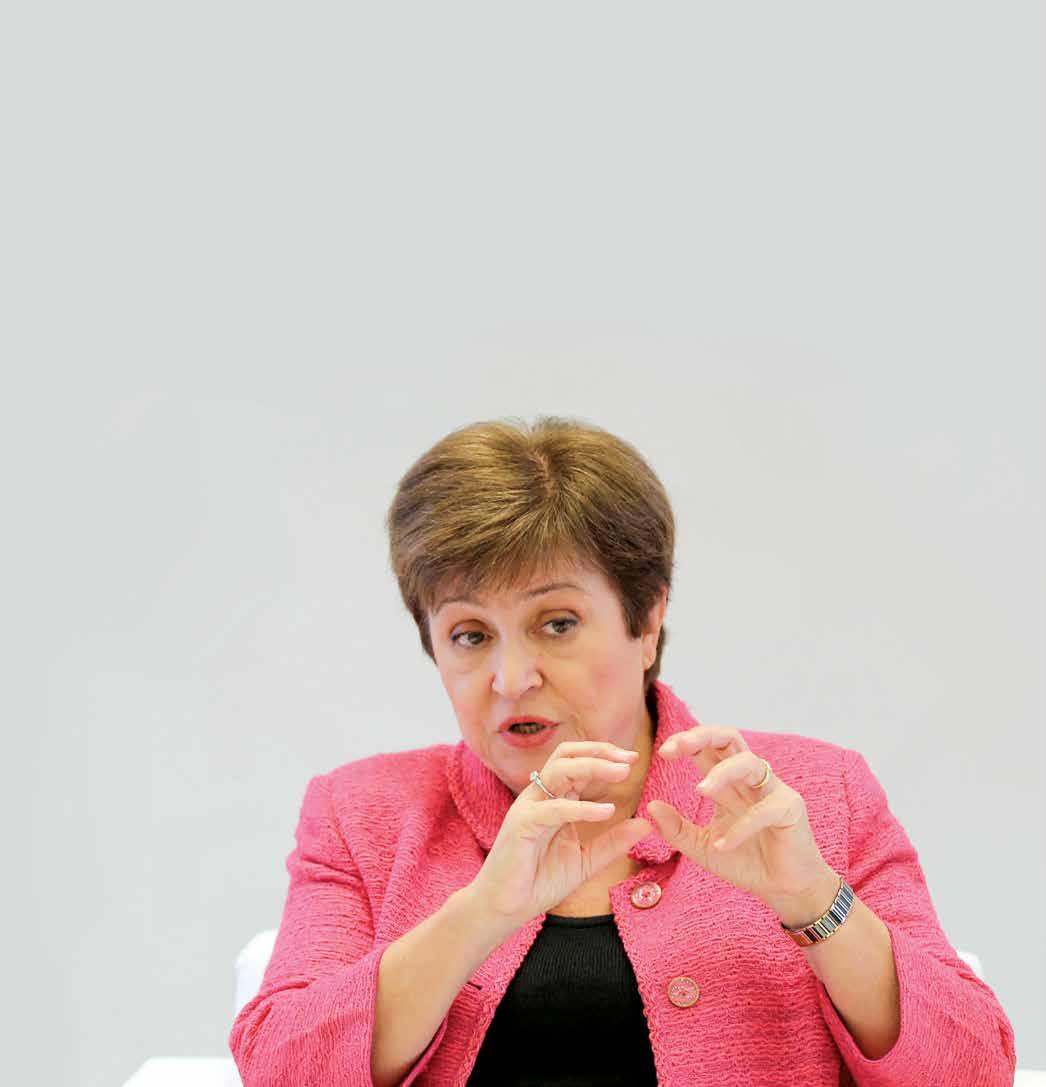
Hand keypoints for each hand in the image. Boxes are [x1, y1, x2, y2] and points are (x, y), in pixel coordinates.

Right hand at [468, 741, 652, 930]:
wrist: (506, 908)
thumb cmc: (540, 881)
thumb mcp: (585, 860)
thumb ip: (612, 842)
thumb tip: (645, 824)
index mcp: (554, 799)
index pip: (576, 762)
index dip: (604, 755)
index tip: (632, 759)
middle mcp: (540, 796)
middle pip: (566, 755)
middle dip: (599, 751)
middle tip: (629, 759)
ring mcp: (529, 807)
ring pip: (559, 770)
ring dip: (593, 767)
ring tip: (622, 774)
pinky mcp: (522, 825)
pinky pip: (554, 808)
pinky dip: (582, 807)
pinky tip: (606, 811)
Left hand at [645, 724, 837, 922]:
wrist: (783, 890)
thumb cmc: (744, 862)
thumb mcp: (701, 847)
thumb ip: (676, 829)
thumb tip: (650, 805)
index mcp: (728, 782)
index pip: (707, 748)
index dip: (686, 742)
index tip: (663, 752)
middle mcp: (750, 780)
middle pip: (730, 738)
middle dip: (704, 736)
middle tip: (679, 746)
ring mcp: (772, 791)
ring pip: (749, 763)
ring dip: (722, 773)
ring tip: (700, 790)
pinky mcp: (790, 810)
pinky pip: (763, 811)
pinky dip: (740, 828)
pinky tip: (722, 845)